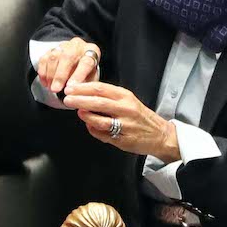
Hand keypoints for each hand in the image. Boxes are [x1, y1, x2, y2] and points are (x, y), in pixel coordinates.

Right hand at [37, 37, 101, 94]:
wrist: (78, 64)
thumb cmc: (87, 73)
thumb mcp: (91, 78)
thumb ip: (86, 84)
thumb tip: (76, 92)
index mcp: (92, 50)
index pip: (86, 62)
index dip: (78, 75)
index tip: (71, 86)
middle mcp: (77, 45)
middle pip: (68, 57)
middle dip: (60, 75)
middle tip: (56, 89)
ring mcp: (63, 45)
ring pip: (54, 57)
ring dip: (51, 75)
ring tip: (51, 88)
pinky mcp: (51, 49)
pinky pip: (44, 59)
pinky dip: (43, 72)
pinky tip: (45, 83)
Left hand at [62, 80, 178, 159]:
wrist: (160, 134)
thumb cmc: (139, 116)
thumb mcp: (127, 100)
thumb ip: (108, 97)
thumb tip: (84, 95)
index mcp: (125, 96)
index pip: (100, 88)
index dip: (83, 87)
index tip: (70, 88)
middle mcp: (125, 109)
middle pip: (98, 102)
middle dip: (79, 100)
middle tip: (67, 99)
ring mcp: (124, 125)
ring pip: (99, 120)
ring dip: (86, 116)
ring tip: (79, 113)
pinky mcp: (123, 139)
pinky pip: (103, 135)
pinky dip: (93, 130)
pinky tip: (90, 126)